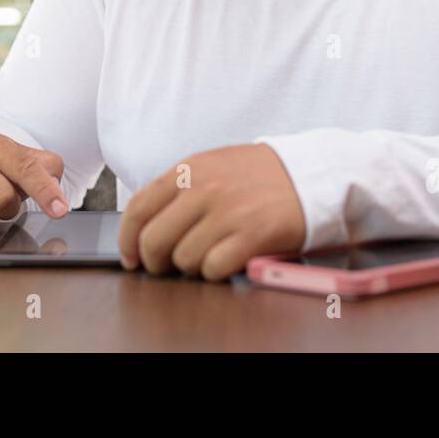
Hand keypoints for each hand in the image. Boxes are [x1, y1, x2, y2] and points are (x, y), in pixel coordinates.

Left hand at [118, 144, 305, 281]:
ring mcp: (227, 212)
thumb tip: (145, 225)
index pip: (139, 208)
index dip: (128, 239)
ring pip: (182, 259)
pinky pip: (212, 268)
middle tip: (164, 267)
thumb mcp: (213, 165)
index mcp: (189, 169)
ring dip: (190, 266)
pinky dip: (215, 272)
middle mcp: (203, 189)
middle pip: (154, 240)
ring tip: (208, 255)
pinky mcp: (251, 235)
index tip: (130, 256)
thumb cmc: (259, 175)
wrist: (311, 174)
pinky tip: (226, 260)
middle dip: (154, 262)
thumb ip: (179, 189)